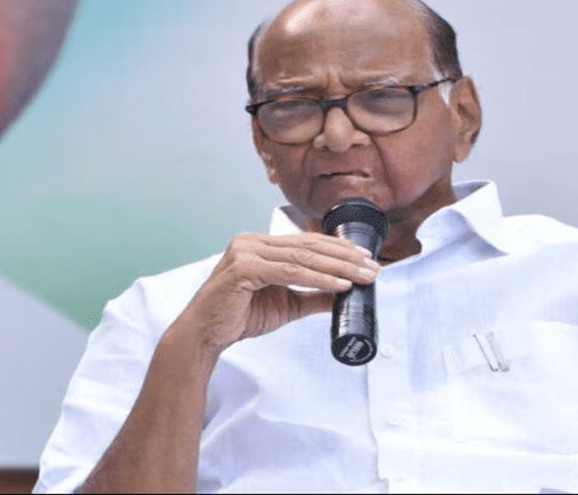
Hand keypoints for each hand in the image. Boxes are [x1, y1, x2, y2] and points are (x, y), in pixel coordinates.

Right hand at [180, 232, 380, 353]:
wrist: (204, 336)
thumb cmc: (237, 317)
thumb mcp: (285, 304)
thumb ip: (312, 295)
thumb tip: (343, 293)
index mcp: (259, 245)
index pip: (307, 241)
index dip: (339, 249)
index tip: (365, 259)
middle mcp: (251, 242)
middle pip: (309, 246)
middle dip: (346, 257)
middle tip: (373, 267)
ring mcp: (246, 252)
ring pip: (303, 257)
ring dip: (338, 267)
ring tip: (363, 276)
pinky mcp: (243, 269)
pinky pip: (290, 273)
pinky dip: (318, 278)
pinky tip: (339, 284)